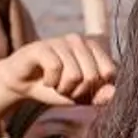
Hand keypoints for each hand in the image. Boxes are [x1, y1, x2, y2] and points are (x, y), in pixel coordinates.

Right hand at [0, 33, 116, 106]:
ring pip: (75, 75)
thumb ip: (101, 96)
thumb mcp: (82, 97)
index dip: (96, 89)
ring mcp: (61, 41)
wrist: (24, 86)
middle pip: (92, 76)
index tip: (82, 89)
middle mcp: (80, 41)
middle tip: (64, 87)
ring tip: (54, 83)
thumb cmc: (57, 87)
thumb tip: (113, 93)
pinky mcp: (43, 46)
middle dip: (78, 91)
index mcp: (94, 49)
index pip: (110, 73)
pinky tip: (45, 79)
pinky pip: (55, 68)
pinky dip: (50, 82)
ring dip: (63, 88)